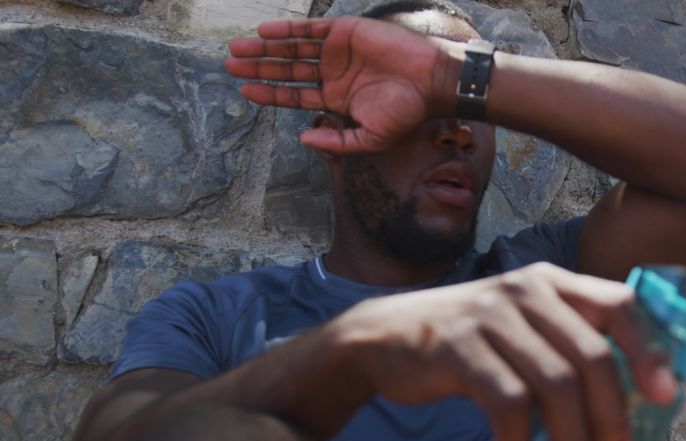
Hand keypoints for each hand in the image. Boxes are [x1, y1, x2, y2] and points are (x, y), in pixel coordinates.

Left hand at [225, 17, 455, 153]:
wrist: (431, 82)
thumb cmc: (406, 113)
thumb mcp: (370, 138)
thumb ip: (338, 142)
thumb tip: (304, 138)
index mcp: (336, 98)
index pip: (294, 94)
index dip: (269, 92)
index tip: (244, 90)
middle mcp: (332, 73)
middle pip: (287, 69)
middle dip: (258, 67)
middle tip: (229, 65)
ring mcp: (337, 52)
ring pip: (293, 48)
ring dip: (265, 48)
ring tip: (238, 48)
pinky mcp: (345, 32)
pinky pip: (311, 29)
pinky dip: (288, 30)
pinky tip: (265, 33)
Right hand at [332, 263, 677, 440]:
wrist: (384, 337)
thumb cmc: (470, 341)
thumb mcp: (525, 325)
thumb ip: (570, 343)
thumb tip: (631, 400)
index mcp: (554, 282)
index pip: (619, 305)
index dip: (648, 351)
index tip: (665, 398)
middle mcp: (528, 290)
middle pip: (592, 358)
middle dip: (611, 420)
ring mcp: (492, 315)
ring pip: (554, 385)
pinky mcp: (458, 346)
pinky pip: (506, 401)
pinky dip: (517, 440)